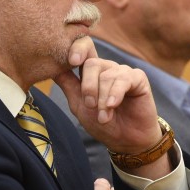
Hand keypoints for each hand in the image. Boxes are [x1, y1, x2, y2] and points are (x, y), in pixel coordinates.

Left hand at [54, 37, 165, 172]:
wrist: (126, 140)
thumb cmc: (102, 123)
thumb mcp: (79, 105)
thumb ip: (68, 85)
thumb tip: (51, 67)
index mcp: (91, 72)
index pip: (83, 49)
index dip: (76, 49)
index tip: (72, 61)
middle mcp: (107, 68)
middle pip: (92, 63)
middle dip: (88, 87)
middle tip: (90, 106)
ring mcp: (122, 72)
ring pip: (107, 75)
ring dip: (103, 99)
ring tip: (103, 117)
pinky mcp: (138, 79)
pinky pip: (124, 79)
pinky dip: (116, 94)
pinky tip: (113, 105)